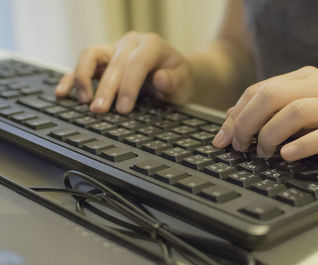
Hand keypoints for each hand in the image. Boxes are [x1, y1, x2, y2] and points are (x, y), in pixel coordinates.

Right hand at [55, 31, 193, 113]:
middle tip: (100, 111)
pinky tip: (63, 93)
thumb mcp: (183, 81)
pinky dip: (71, 78)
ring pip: (90, 56)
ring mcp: (113, 49)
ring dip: (84, 79)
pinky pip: (82, 65)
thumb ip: (173, 80)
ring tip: (84, 102)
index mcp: (151, 45)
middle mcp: (130, 43)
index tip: (124, 109)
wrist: (175, 74)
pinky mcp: (102, 60)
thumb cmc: (179, 78)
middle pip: (113, 63)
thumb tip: (160, 79)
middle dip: (105, 89)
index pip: (136, 63)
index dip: (128, 86)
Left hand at [212, 66, 317, 167]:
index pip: (260, 89)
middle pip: (272, 96)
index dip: (237, 114)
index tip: (223, 139)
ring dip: (271, 135)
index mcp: (306, 78)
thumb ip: (273, 111)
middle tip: (240, 146)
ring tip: (264, 154)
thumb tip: (232, 117)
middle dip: (247, 123)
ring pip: (295, 111)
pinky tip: (288, 156)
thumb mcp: (306, 112)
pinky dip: (302, 146)